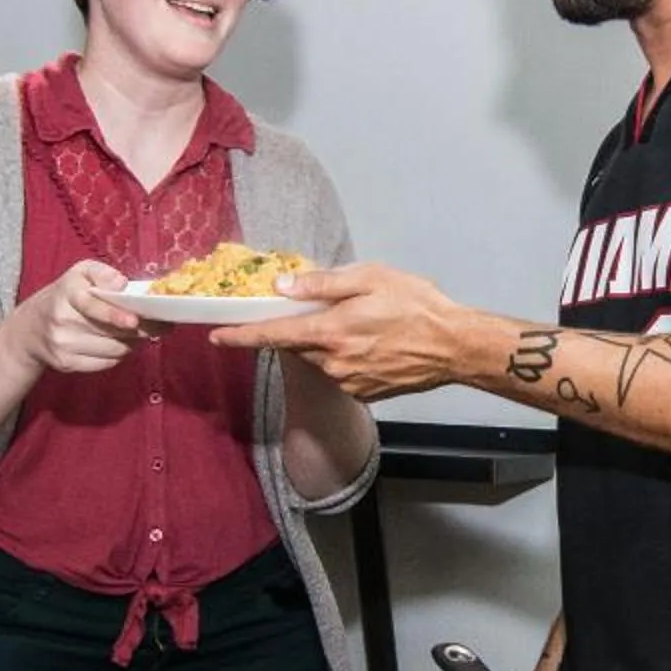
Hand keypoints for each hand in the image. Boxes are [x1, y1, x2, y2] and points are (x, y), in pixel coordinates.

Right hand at [3, 259, 149, 375]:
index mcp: (67, 293)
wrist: (30, 329)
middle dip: (141, 329)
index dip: (114, 315)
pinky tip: (121, 344)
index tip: (134, 321)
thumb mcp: (80, 274)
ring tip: (138, 332)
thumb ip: (102, 273)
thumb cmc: (66, 296)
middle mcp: (62, 320)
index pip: (92, 306)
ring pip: (115, 350)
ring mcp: (64, 345)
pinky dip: (120, 355)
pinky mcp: (67, 364)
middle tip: (161, 324)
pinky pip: (107, 363)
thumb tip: (121, 284)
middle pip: (111, 332)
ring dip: (134, 342)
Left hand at [210, 263, 476, 400]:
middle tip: (329, 310)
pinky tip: (374, 344)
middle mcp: (333, 361)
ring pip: (320, 358)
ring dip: (327, 341)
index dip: (241, 336)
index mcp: (331, 330)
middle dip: (301, 328)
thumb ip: (323, 283)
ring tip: (363, 325)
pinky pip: (340, 371)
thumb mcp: (371, 278)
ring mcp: (348, 381)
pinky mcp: (364, 393)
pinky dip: (346, 357)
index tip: (216, 336)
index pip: (273, 334)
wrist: (454, 347)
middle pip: (297, 345)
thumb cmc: (417, 305)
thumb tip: (282, 285)